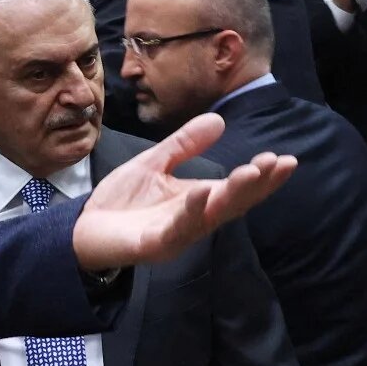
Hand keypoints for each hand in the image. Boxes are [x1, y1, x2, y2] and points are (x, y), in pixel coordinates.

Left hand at [73, 112, 295, 270]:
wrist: (81, 228)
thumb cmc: (120, 201)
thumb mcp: (154, 164)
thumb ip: (184, 145)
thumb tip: (218, 120)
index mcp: (197, 201)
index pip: (236, 190)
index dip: (261, 177)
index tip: (285, 159)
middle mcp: (193, 220)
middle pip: (233, 204)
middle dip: (258, 185)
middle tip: (280, 163)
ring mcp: (175, 235)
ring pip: (211, 217)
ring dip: (232, 195)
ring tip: (251, 172)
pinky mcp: (153, 245)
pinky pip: (176, 230)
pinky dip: (190, 211)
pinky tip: (201, 193)